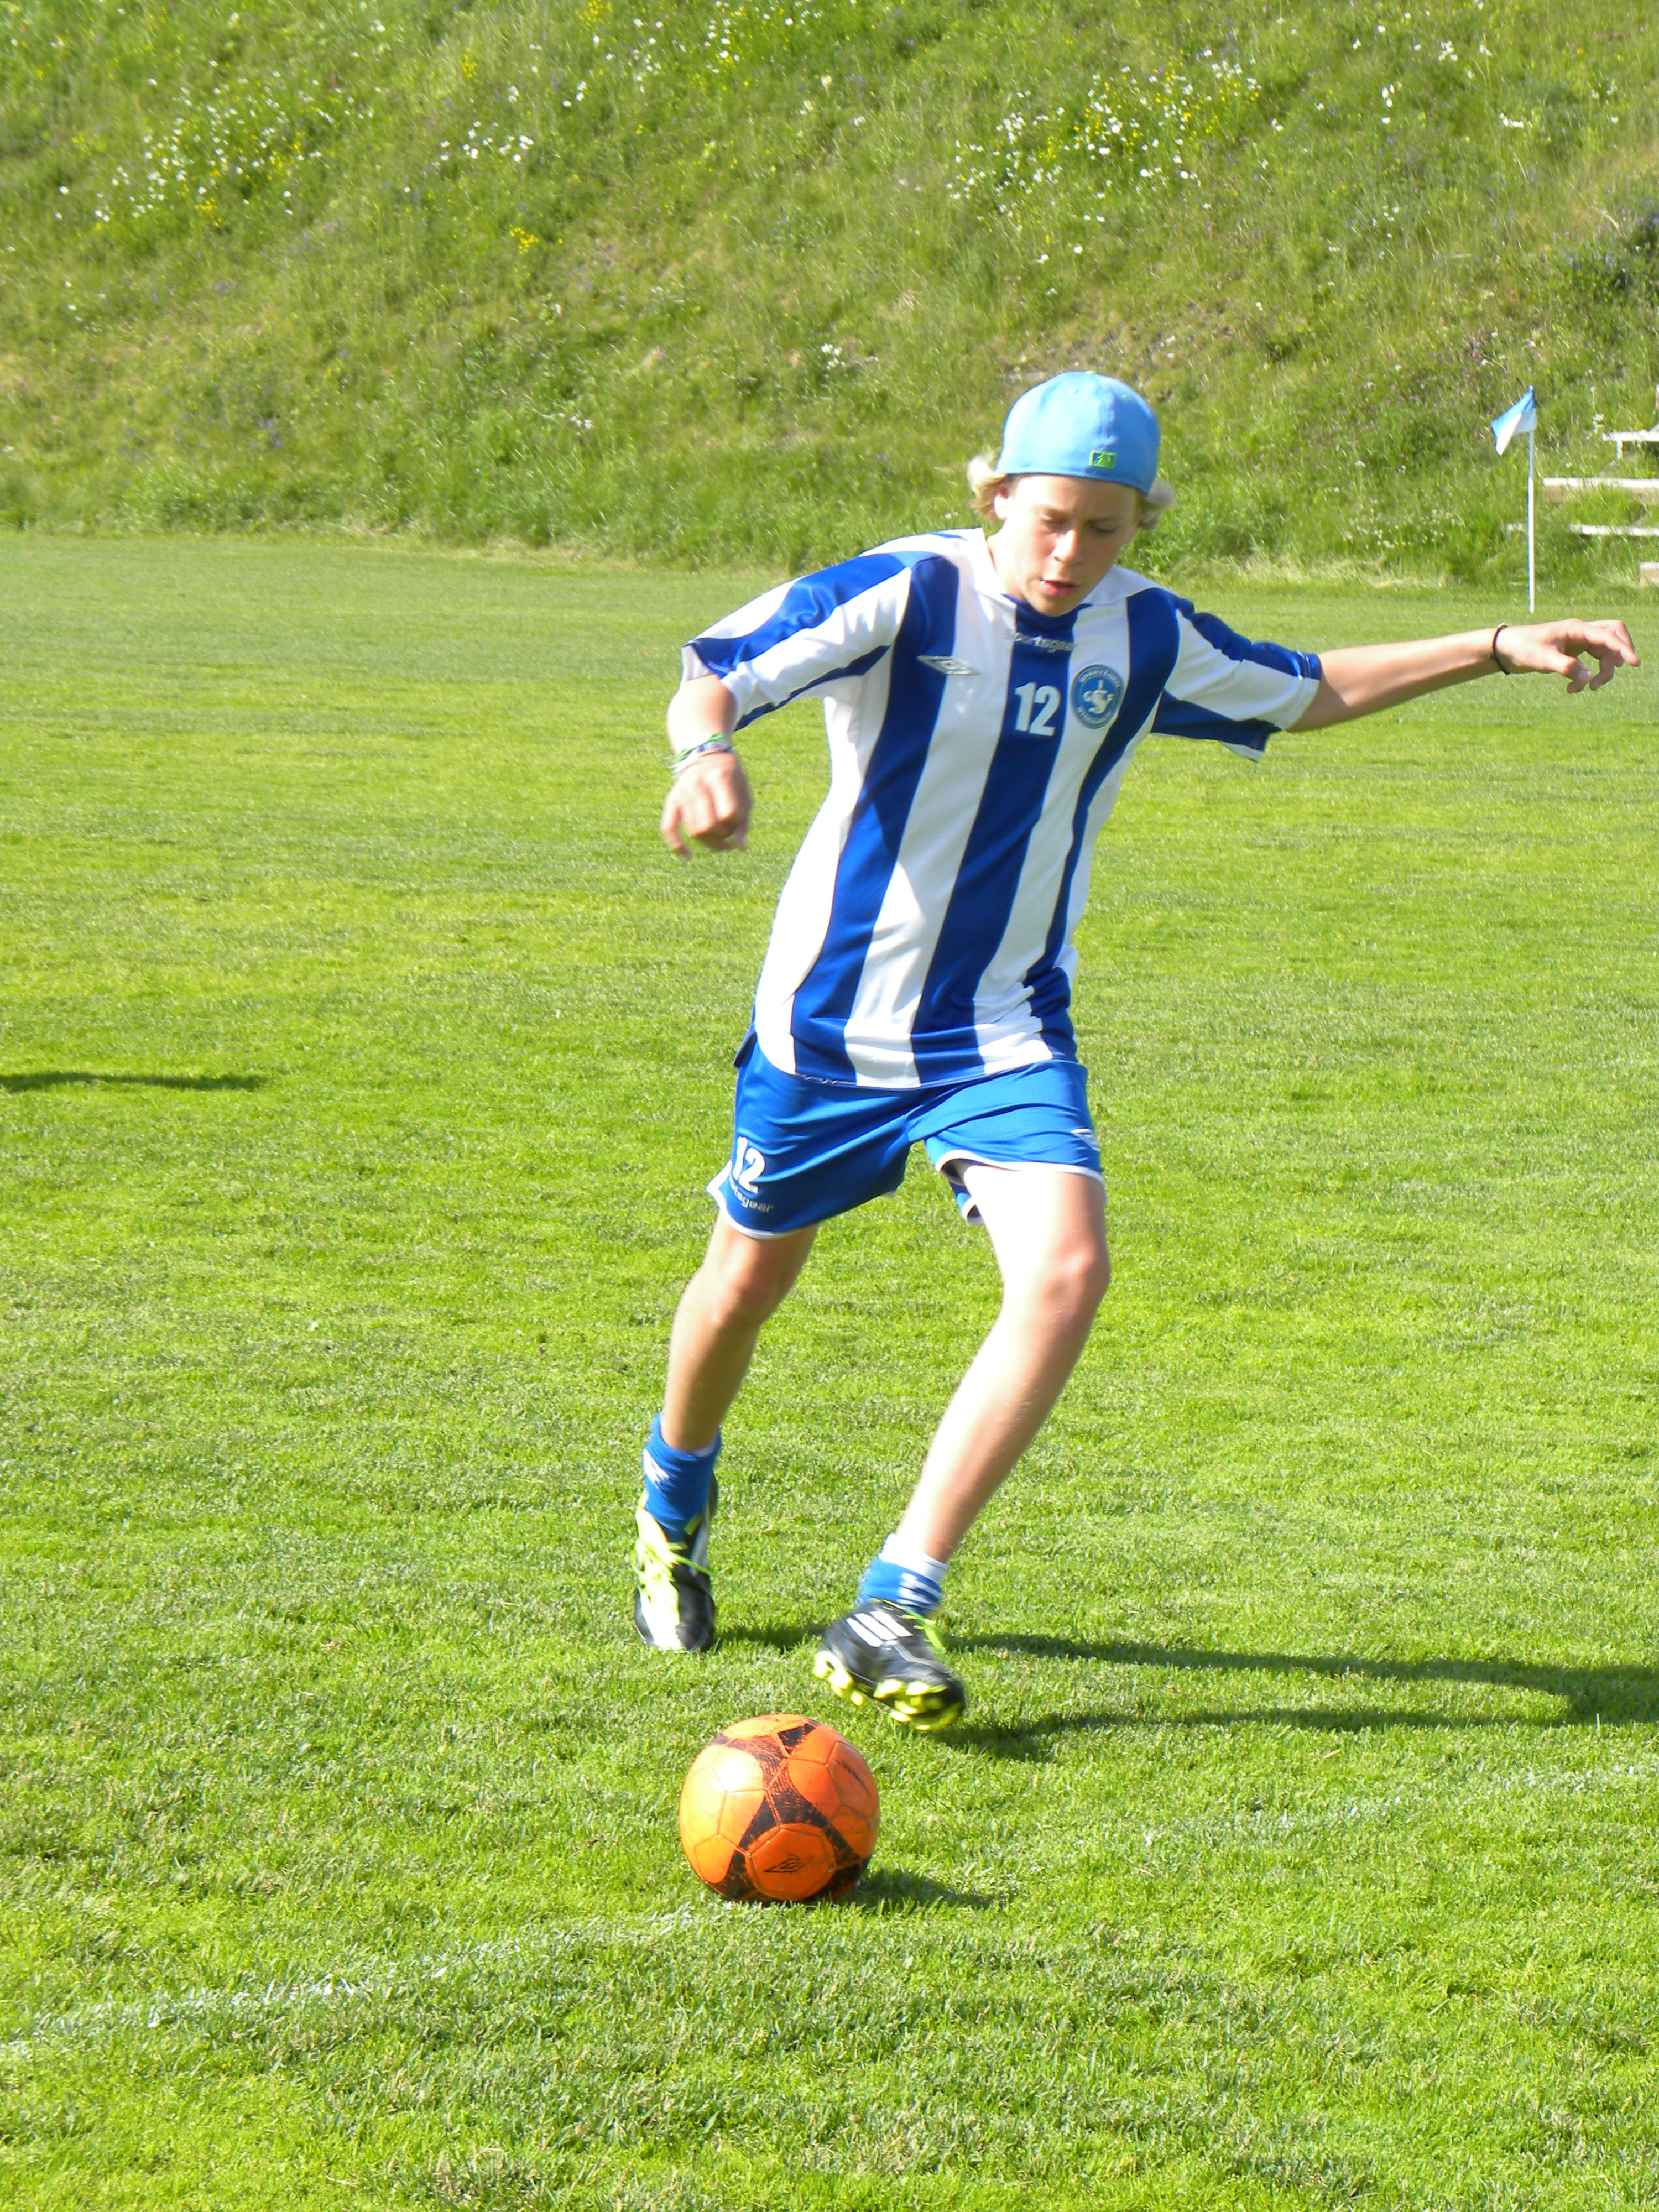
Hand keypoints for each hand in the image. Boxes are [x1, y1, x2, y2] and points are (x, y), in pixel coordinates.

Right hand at [660, 749, 752, 857]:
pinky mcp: (671, 800)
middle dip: (722, 837)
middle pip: (708, 826)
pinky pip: (668, 828)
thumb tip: (741, 848)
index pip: (728, 814)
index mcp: (719, 777)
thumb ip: (744, 821)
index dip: (736, 823)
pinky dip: (677, 846)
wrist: (706, 755)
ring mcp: (682, 792)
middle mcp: (697, 784)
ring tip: (719, 840)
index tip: (738, 819)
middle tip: (728, 834)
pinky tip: (688, 856)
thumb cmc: (731, 779)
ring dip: (709, 843)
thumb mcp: (744, 794)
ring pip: (693, 832)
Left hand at [1496, 619, 1640, 691]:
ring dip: (1601, 672)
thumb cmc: (1522, 648)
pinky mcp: (1574, 652)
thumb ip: (1565, 667)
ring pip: (1604, 653)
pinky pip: (1591, 663)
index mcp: (1577, 628)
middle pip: (1614, 637)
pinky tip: (1572, 689)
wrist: (1506, 649)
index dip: (1624, 649)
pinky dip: (1586, 677)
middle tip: (1608, 676)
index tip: (1635, 663)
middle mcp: (1581, 632)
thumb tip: (1587, 677)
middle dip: (1618, 656)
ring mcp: (1578, 641)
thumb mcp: (1542, 659)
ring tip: (1585, 689)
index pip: (1608, 636)